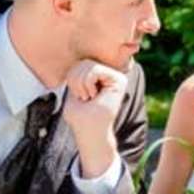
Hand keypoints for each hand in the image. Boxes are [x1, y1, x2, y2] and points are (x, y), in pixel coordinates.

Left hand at [62, 60, 127, 177]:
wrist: (90, 133)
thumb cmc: (80, 117)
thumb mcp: (74, 89)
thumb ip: (78, 73)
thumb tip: (83, 60)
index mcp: (99, 78)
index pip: (80, 64)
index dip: (72, 79)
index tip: (79, 97)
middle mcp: (110, 75)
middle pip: (83, 62)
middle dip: (76, 81)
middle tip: (84, 98)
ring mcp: (116, 77)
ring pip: (88, 64)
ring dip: (81, 85)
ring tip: (89, 98)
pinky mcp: (120, 81)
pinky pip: (95, 69)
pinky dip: (87, 84)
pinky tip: (94, 96)